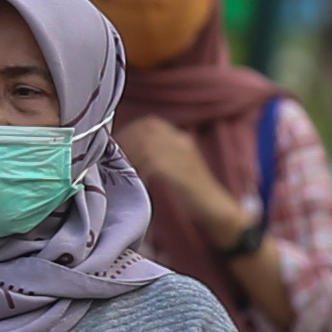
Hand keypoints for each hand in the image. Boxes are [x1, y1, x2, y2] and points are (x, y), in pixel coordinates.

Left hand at [117, 115, 243, 244]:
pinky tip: (135, 179)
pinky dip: (141, 170)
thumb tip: (127, 156)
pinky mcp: (182, 173)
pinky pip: (155, 164)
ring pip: (147, 146)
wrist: (217, 208)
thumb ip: (157, 157)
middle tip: (114, 158)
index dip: (129, 132)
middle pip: (146, 131)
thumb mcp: (176, 167)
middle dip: (126, 143)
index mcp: (180, 139)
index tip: (116, 145)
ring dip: (131, 157)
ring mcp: (183, 157)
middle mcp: (181, 143)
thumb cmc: (192, 193)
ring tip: (122, 169)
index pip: (149, 123)